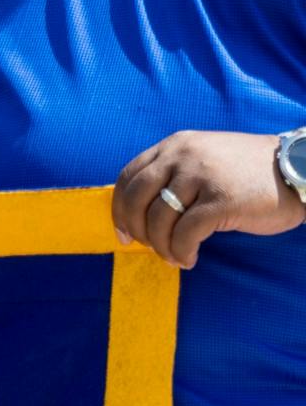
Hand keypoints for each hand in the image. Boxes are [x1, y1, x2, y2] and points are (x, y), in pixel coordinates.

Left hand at [111, 130, 305, 267]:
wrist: (298, 169)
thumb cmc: (249, 171)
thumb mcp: (204, 160)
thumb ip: (174, 174)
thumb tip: (142, 211)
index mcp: (173, 145)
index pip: (127, 177)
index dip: (118, 208)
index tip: (122, 232)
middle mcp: (181, 156)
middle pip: (135, 199)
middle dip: (134, 229)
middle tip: (145, 248)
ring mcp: (200, 177)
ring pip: (158, 219)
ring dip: (161, 246)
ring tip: (174, 257)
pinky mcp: (221, 201)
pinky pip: (186, 234)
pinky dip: (181, 252)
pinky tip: (189, 259)